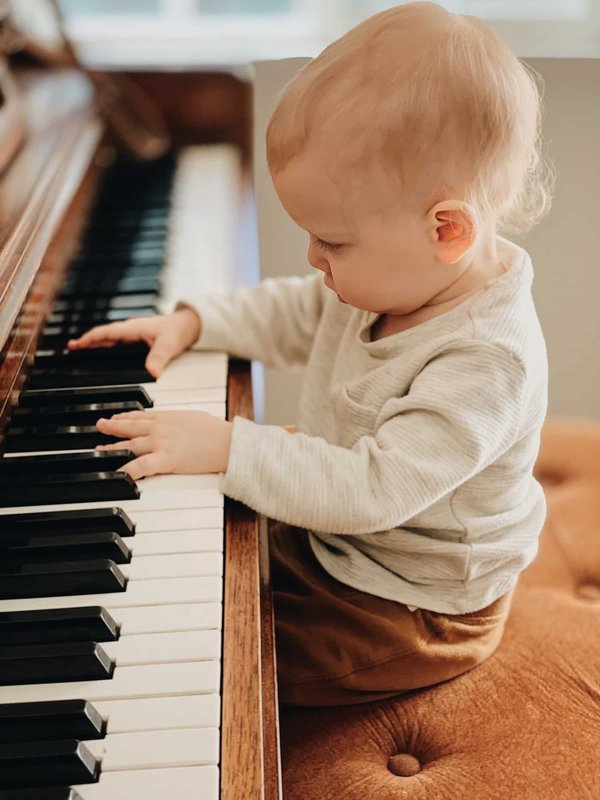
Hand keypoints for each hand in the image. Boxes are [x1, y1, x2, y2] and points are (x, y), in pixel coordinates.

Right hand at [67, 308, 200, 377]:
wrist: (190, 324)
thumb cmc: (179, 330)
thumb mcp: (169, 345)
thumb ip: (159, 358)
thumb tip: (152, 373)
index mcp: (133, 328)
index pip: (106, 332)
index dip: (89, 339)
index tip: (75, 345)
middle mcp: (131, 329)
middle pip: (104, 335)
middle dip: (87, 341)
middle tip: (71, 348)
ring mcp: (134, 333)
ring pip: (110, 338)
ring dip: (96, 343)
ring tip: (80, 350)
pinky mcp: (138, 338)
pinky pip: (118, 342)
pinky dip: (106, 345)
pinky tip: (103, 351)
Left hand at [96, 410, 232, 478]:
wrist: (227, 442)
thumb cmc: (217, 431)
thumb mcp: (195, 417)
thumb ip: (180, 420)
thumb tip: (177, 424)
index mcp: (168, 416)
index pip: (140, 415)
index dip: (125, 416)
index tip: (115, 417)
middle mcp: (160, 427)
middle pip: (130, 426)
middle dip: (112, 426)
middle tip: (99, 425)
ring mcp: (161, 443)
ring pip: (129, 444)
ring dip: (111, 447)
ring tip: (99, 450)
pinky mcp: (166, 459)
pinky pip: (140, 465)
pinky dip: (126, 469)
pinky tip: (116, 473)